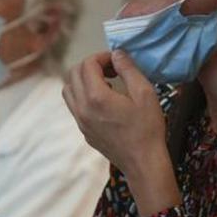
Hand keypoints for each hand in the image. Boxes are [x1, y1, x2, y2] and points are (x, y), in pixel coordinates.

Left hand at [64, 50, 180, 216]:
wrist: (143, 162)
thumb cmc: (148, 128)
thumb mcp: (145, 93)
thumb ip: (128, 69)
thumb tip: (117, 54)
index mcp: (96, 97)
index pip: (87, 64)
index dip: (102, 57)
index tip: (117, 62)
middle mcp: (82, 108)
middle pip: (73, 73)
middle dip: (91, 65)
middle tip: (112, 70)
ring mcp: (80, 121)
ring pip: (68, 89)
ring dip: (83, 79)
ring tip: (105, 83)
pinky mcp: (83, 131)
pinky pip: (73, 105)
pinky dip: (82, 94)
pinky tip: (103, 100)